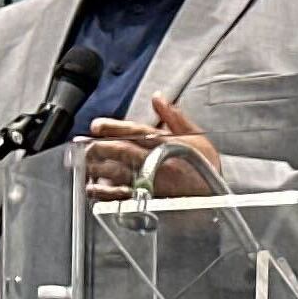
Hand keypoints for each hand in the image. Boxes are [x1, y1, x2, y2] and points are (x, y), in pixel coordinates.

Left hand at [81, 96, 223, 202]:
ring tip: (84, 163)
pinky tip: (92, 188)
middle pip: (120, 151)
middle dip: (98, 147)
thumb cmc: (206, 170)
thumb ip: (175, 117)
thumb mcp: (197, 138)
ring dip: (96, 167)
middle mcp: (156, 162)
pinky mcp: (147, 200)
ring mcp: (150, 182)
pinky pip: (120, 195)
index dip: (112, 127)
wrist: (214, 201)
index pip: (134, 131)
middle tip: (83, 144)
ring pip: (116, 172)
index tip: (96, 125)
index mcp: (167, 144)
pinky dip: (103, 192)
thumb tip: (159, 98)